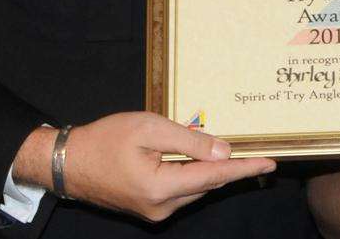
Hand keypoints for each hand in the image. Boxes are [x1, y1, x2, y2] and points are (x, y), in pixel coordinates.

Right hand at [15, 112, 274, 221]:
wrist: (69, 163)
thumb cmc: (106, 139)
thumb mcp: (149, 128)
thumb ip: (188, 140)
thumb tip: (223, 152)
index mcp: (162, 187)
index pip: (214, 176)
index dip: (244, 168)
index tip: (270, 163)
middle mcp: (161, 207)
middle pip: (208, 184)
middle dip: (231, 168)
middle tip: (255, 151)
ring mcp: (154, 212)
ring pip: (195, 188)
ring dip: (211, 170)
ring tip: (229, 150)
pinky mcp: (148, 208)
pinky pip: (180, 190)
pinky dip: (193, 174)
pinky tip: (198, 158)